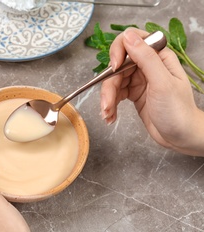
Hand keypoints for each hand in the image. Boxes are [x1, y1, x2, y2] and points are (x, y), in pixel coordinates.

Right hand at [100, 28, 203, 155]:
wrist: (181, 137)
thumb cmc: (178, 111)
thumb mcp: (162, 83)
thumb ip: (146, 58)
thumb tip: (128, 37)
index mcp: (159, 57)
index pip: (132, 41)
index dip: (119, 52)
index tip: (115, 68)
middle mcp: (147, 65)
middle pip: (118, 65)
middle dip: (109, 85)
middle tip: (107, 103)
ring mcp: (139, 79)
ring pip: (113, 81)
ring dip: (107, 98)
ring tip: (107, 114)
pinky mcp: (133, 93)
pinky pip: (115, 93)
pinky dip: (110, 105)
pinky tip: (110, 116)